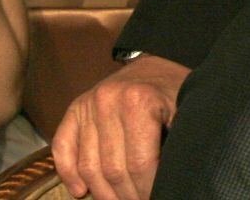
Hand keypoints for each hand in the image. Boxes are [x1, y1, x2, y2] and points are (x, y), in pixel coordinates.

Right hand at [51, 54, 190, 199]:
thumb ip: (177, 143)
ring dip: (102, 192)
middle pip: (112, 168)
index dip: (146, 189)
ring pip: (88, 165)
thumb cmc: (175, 90)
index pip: (139, 163)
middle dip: (126, 195)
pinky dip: (68, 173)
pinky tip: (80, 191)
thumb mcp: (187, 111)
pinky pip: (62, 147)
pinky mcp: (75, 109)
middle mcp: (107, 102)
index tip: (156, 197)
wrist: (157, 62)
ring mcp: (88, 105)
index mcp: (139, 102)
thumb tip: (173, 182)